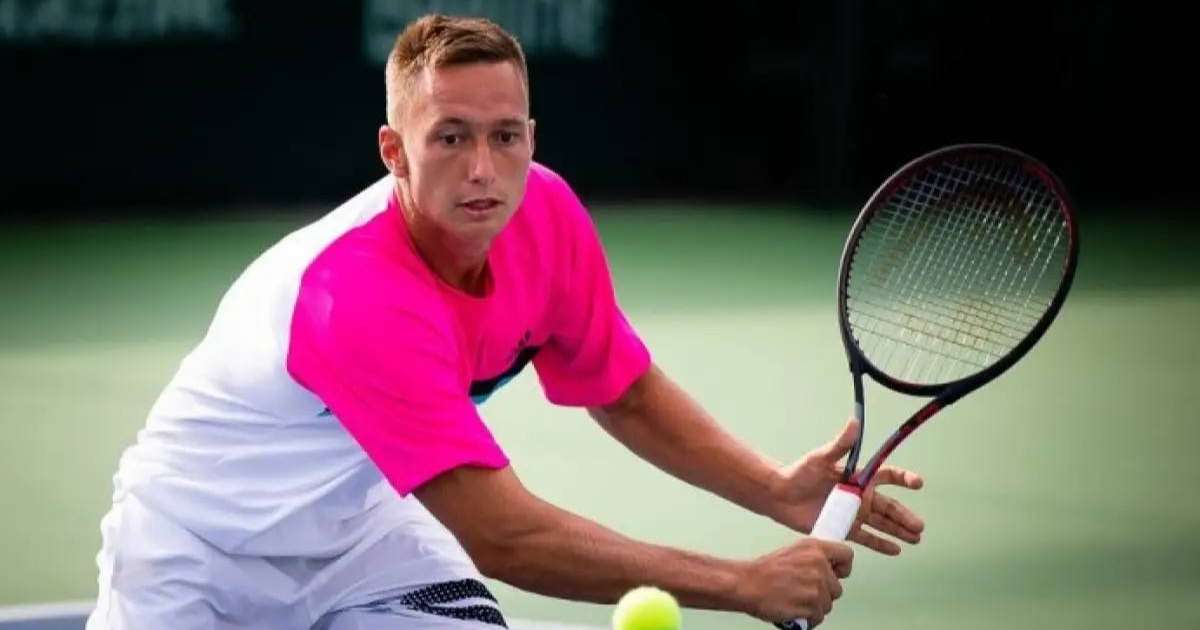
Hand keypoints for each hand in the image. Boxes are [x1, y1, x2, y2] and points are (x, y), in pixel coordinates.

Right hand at [738, 538, 852, 625]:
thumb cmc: (764, 571)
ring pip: (827, 605)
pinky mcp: (811, 606)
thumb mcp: (792, 552)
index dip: (842, 568)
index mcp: (815, 548)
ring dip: (814, 607)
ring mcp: (816, 587)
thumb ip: (813, 557)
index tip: (835, 574)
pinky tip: (795, 610)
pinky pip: (818, 617)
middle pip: (837, 588)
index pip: (847, 555)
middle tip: (804, 592)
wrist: (747, 585)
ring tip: (796, 601)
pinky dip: (808, 618)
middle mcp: (819, 566)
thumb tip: (827, 567)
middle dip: (823, 593)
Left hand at [775, 419, 924, 554]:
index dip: (903, 478)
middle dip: (905, 516)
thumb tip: (854, 422)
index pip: (886, 476)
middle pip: (889, 507)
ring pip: (882, 524)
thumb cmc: (798, 473)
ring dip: (899, 531)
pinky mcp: (842, 528)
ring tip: (917, 539)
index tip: (917, 483)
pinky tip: (896, 550)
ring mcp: (852, 513)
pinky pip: (866, 538)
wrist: (779, 496)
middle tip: (920, 526)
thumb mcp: (820, 458)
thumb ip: (840, 444)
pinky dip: (881, 544)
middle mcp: (858, 496)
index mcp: (857, 477)